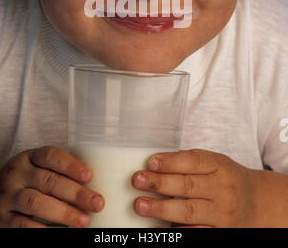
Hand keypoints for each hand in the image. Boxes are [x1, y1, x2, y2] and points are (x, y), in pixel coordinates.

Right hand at [0, 146, 104, 227]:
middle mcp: (18, 174)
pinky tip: (60, 232)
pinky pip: (24, 225)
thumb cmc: (24, 177)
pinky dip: (43, 230)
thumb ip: (57, 171)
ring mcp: (9, 196)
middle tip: (97, 203)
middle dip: (76, 193)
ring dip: (63, 213)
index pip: (50, 156)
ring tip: (83, 220)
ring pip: (36, 203)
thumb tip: (93, 184)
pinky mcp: (3, 218)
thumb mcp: (35, 166)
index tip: (89, 175)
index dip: (71, 165)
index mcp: (29, 157)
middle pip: (48, 181)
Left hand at [132, 149, 257, 227]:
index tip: (150, 162)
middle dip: (160, 183)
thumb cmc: (227, 179)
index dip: (171, 161)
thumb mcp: (215, 163)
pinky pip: (195, 233)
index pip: (193, 161)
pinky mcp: (220, 233)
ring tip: (140, 205)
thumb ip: (190, 162)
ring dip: (161, 208)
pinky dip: (176, 230)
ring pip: (189, 211)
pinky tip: (158, 228)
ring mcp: (222, 214)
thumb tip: (155, 164)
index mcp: (219, 166)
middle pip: (188, 185)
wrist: (257, 203)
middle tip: (138, 181)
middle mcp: (222, 189)